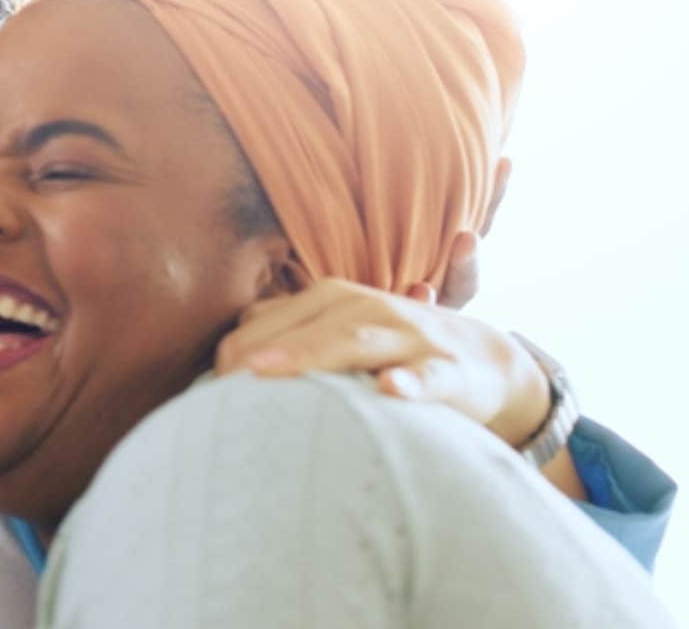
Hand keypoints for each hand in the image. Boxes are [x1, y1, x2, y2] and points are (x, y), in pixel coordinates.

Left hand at [215, 275, 549, 447]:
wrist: (486, 361)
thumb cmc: (390, 350)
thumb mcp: (337, 331)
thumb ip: (286, 333)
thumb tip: (220, 357)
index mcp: (331, 299)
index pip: (270, 319)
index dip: (234, 350)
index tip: (203, 385)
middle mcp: (366, 308)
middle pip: (305, 325)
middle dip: (259, 349)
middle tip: (219, 381)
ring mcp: (409, 337)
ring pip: (356, 342)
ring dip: (312, 354)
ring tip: (268, 372)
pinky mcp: (449, 370)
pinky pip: (428, 376)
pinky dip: (409, 383)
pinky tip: (389, 389)